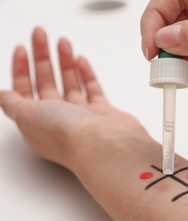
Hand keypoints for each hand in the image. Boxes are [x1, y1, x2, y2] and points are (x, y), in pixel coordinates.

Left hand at [0, 27, 147, 168]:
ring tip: (63, 42)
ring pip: (69, 83)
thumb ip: (13, 103)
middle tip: (41, 35)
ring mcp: (82, 117)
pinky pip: (92, 89)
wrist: (105, 146)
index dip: (20, 70)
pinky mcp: (103, 113)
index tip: (22, 49)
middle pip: (46, 83)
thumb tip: (3, 94)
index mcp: (36, 123)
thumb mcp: (26, 115)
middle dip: (41, 57)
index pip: (23, 92)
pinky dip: (85, 74)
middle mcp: (58, 121)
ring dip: (64, 61)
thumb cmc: (68, 136)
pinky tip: (80, 60)